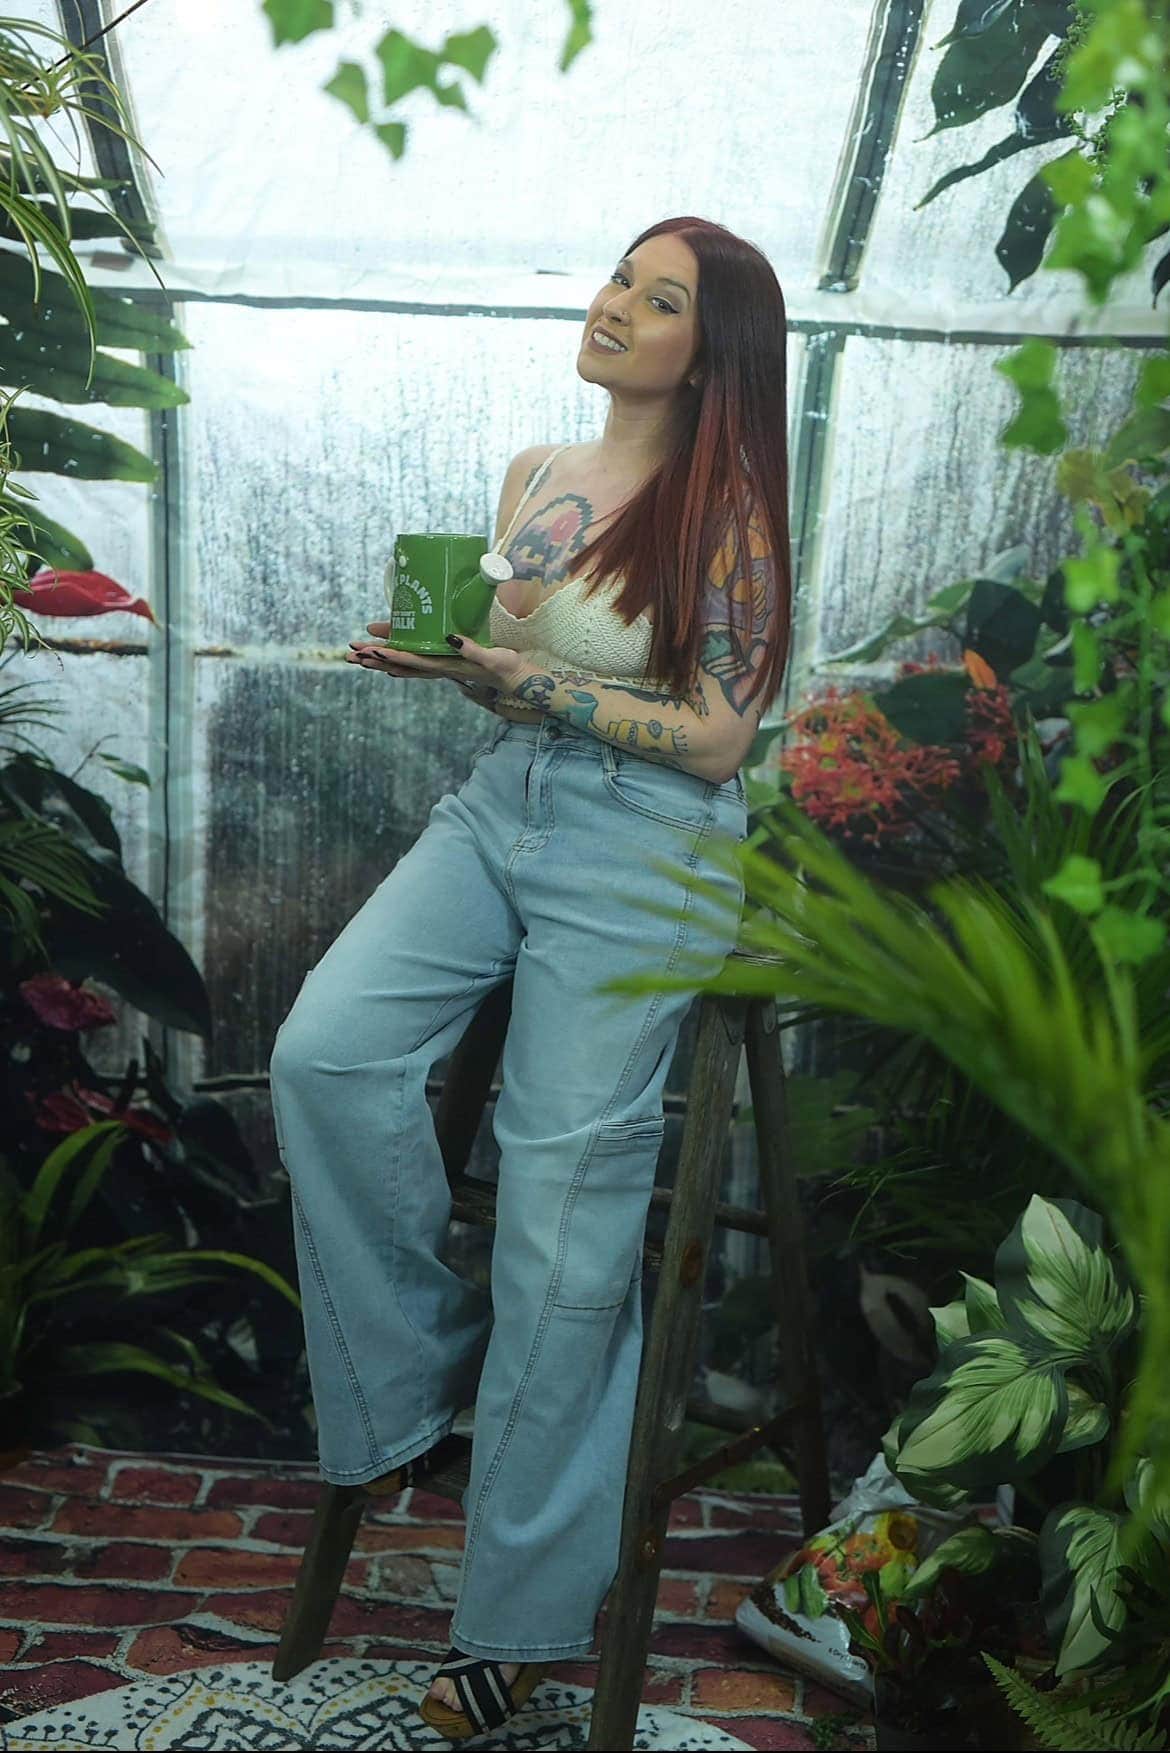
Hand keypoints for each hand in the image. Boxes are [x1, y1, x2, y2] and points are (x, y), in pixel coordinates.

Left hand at [347, 621, 534, 694]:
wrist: (514, 678)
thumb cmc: (505, 666)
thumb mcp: (492, 656)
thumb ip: (472, 648)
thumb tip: (450, 638)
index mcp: (447, 665)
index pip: (414, 660)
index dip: (392, 655)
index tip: (372, 649)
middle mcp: (437, 668)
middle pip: (400, 664)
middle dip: (375, 658)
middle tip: (350, 653)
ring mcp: (438, 667)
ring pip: (402, 665)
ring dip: (379, 660)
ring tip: (356, 656)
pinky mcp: (442, 663)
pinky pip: (412, 664)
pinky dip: (395, 661)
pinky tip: (383, 658)